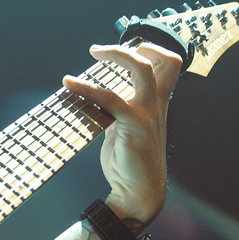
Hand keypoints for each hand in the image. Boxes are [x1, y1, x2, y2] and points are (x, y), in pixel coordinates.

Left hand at [63, 42, 181, 223]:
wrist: (137, 192)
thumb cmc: (129, 161)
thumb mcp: (126, 127)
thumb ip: (118, 108)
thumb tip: (91, 93)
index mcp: (157, 104)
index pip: (170, 66)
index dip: (153, 49)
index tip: (126, 47)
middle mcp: (157, 105)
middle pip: (161, 60)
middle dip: (132, 46)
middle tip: (100, 49)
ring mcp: (148, 113)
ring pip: (142, 69)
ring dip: (116, 54)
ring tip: (93, 51)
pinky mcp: (134, 125)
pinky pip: (109, 98)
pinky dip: (86, 87)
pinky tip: (69, 83)